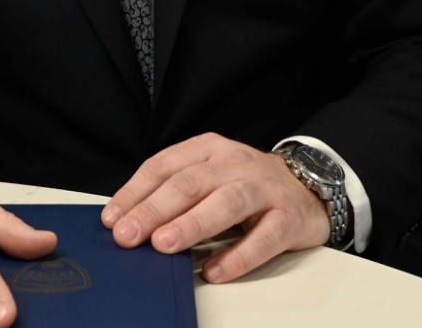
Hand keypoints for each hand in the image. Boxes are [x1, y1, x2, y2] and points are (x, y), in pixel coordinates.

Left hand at [101, 133, 328, 283]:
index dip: (136, 192)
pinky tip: (214, 271)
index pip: (164, 166)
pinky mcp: (288, 218)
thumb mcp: (210, 175)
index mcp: (208, 149)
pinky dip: (237, 256)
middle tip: (128, 235)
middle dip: (154, 210)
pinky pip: (263, 238)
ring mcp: (263, 189)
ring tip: (163, 245)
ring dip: (191, 225)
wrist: (310, 186)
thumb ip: (176, 192)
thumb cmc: (247, 184)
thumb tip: (128, 221)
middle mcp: (234, 164)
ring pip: (225, 203)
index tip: (112, 219)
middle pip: (190, 184)